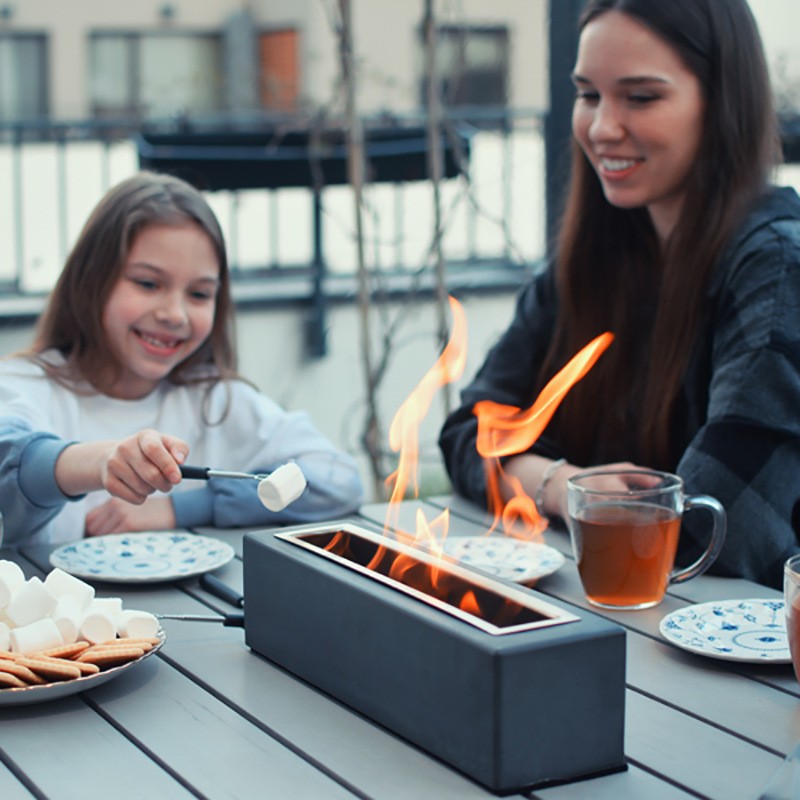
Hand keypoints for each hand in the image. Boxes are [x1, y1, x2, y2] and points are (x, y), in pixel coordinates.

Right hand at [56, 429, 188, 503]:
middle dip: (165, 484)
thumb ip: (179, 449)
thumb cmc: (151, 452)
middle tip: (169, 483)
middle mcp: (125, 447)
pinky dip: (142, 497)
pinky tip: (138, 487)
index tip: (177, 479)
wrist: (116, 457)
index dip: (167, 465)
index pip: (154, 449)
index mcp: (144, 436)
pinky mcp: (108, 482)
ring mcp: (114, 464)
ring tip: (150, 482)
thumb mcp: (167, 444)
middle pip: (151, 474)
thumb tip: (180, 461)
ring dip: (153, 489)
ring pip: (144, 489)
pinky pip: (135, 498)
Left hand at [84, 496, 176, 536]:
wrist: (174, 509)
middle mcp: (115, 505)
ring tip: (116, 543)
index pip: (90, 518)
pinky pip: (112, 537)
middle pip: (92, 527)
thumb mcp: (131, 508)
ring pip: (100, 533)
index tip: (98, 537)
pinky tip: (124, 541)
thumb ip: (113, 516)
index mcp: (114, 500)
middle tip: (106, 543)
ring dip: (105, 541)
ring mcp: (122, 514)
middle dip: (96, 536)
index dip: (93, 530)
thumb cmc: (154, 512)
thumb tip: (97, 532)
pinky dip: (114, 543)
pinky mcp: (130, 523)